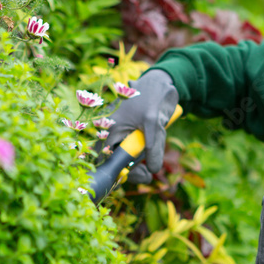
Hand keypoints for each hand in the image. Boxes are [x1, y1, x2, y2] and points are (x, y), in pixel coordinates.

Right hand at [104, 69, 178, 183]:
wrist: (161, 84)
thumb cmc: (152, 97)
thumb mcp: (155, 123)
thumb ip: (154, 147)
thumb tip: (153, 170)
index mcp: (109, 127)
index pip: (103, 155)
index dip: (111, 171)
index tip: (125, 180)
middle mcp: (110, 131)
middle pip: (113, 159)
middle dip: (128, 171)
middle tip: (146, 177)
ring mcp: (120, 134)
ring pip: (124, 158)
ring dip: (136, 166)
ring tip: (149, 171)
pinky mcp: (129, 135)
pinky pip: (132, 152)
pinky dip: (140, 159)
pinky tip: (149, 161)